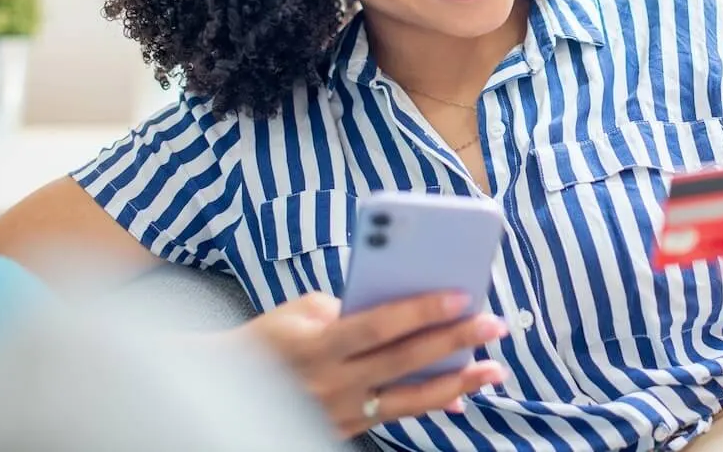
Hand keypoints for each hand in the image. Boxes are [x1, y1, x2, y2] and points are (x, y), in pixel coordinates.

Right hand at [235, 291, 508, 436]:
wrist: (229, 391)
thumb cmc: (269, 337)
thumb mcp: (300, 312)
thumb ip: (349, 306)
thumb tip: (401, 309)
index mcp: (318, 347)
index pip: (379, 326)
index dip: (422, 311)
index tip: (461, 295)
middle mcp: (333, 384)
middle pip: (405, 362)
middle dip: (455, 343)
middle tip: (493, 325)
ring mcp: (343, 412)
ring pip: (411, 399)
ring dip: (457, 383)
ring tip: (493, 370)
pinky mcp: (350, 427)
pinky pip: (398, 415)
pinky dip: (431, 404)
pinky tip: (460, 395)